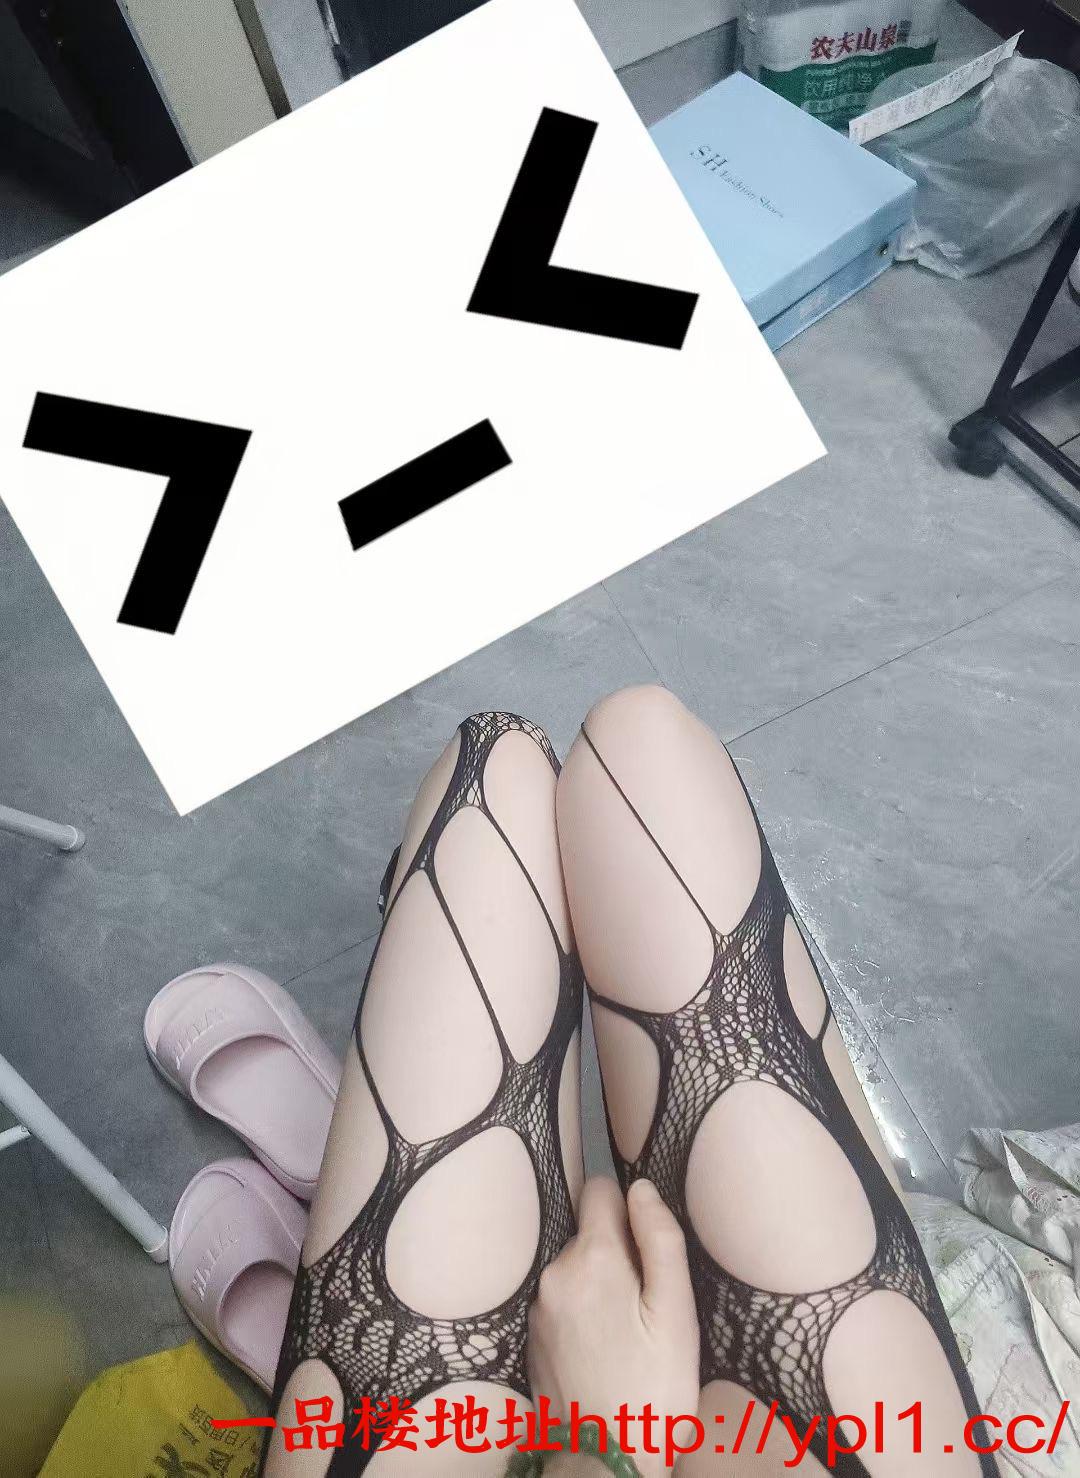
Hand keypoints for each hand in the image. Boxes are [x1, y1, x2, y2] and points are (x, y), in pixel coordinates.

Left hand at [527, 1177, 700, 1476]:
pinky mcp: (533, 1339)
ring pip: (577, 1271)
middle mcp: (554, 1273)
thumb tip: (640, 1187)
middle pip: (590, 1235)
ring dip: (601, 1287)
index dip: (629, 1209)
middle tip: (648, 1307)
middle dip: (619, 1256)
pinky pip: (564, 1303)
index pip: (599, 1190)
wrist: (605, 1464)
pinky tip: (606, 1351)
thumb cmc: (653, 1387)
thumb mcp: (675, 1313)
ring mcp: (538, 1308)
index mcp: (590, 1257)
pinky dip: (585, 1314)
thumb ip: (660, 1241)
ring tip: (629, 1335)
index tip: (648, 1245)